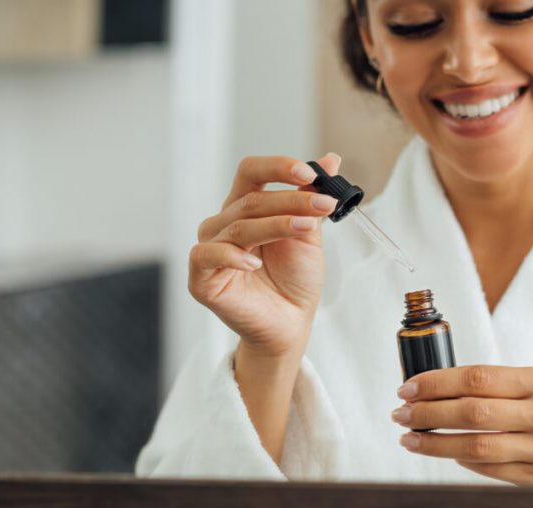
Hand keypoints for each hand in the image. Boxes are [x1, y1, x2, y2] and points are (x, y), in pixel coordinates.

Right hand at [189, 153, 340, 357]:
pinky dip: (232, 255)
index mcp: (246, 207)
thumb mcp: (309, 234)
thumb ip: (312, 199)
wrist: (290, 323)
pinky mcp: (201, 277)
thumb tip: (331, 160)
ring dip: (276, 224)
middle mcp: (224, 223)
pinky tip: (255, 262)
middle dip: (292, 201)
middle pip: (252, 199)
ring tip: (306, 229)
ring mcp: (209, 248)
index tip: (311, 174)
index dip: (278, 167)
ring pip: (239, 226)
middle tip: (324, 205)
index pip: (252, 172)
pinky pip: (207, 255)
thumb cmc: (295, 280)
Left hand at [391, 366, 532, 485]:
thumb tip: (438, 389)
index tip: (408, 388)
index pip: (476, 378)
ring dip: (434, 444)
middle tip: (401, 414)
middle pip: (471, 412)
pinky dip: (460, 461)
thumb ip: (500, 386)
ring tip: (410, 439)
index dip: (435, 383)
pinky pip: (488, 470)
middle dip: (427, 413)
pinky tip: (445, 454)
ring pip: (474, 447)